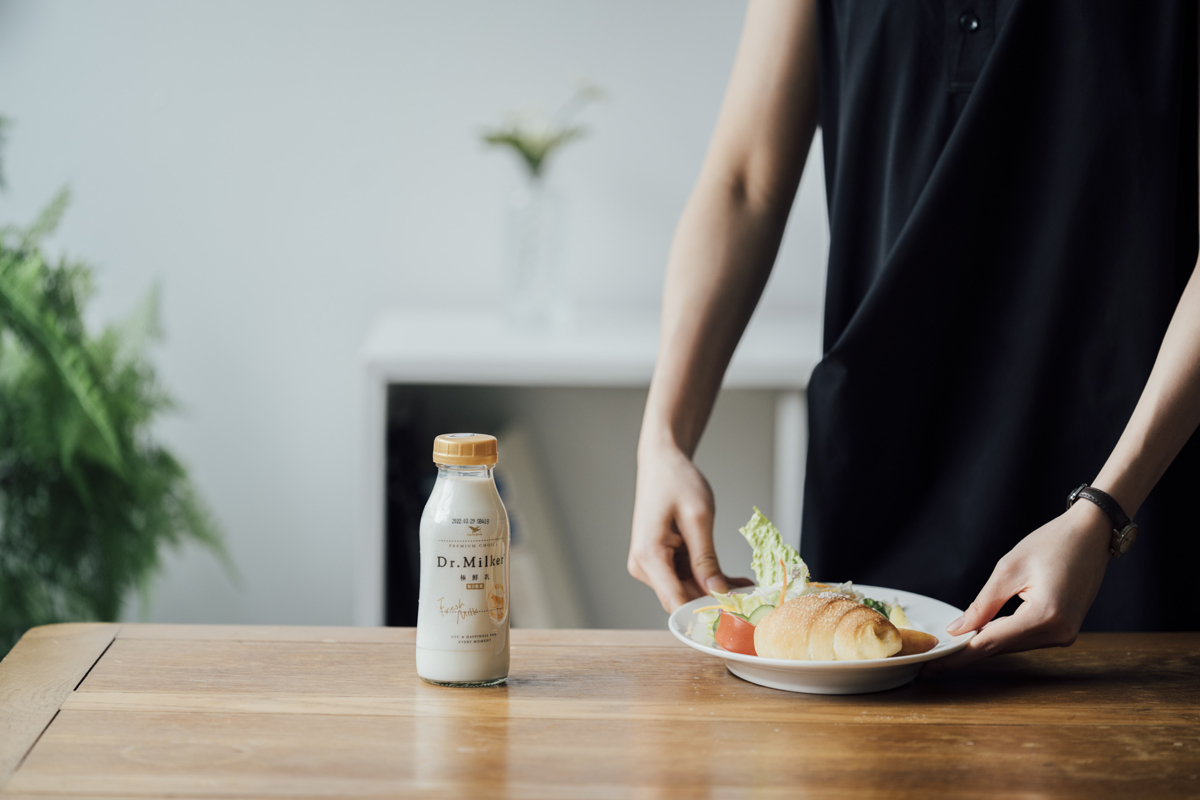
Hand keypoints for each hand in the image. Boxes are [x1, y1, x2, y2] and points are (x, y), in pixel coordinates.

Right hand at [628, 440, 752, 611]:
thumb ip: (706, 559)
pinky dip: (707, 578)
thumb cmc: (676, 481)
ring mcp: (649, 564)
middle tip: (751, 601)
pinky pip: (685, 578)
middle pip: (682, 598)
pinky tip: (732, 579)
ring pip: (686, 590)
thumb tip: (718, 594)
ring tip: (745, 586)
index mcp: (648, 556)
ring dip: (714, 590)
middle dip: (715, 601)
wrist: (661, 461)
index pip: (675, 602)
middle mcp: (644, 566)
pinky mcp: (658, 561)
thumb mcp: (698, 518)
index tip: (735, 617)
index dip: (705, 614)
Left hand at [929, 499, 1111, 671]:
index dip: (958, 656)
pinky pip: (1026, 638)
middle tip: (934, 658)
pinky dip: (1003, 635)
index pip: (990, 644)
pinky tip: (982, 632)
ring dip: (985, 643)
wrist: (1092, 534)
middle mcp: (1059, 633)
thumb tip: (958, 630)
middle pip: (1001, 648)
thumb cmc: (1053, 543)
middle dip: (967, 652)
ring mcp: (1065, 634)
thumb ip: (982, 605)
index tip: (932, 666)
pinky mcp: (1065, 630)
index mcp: (1045, 617)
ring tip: (952, 646)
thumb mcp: (1009, 569)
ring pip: (1013, 645)